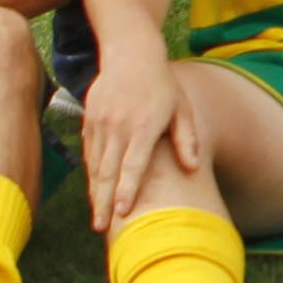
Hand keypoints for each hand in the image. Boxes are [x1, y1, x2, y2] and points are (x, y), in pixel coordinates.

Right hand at [77, 56, 198, 223]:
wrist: (130, 54)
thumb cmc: (162, 84)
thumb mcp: (181, 108)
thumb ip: (186, 138)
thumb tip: (193, 167)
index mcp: (144, 126)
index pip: (133, 165)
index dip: (127, 190)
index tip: (122, 212)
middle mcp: (119, 127)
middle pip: (108, 171)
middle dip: (104, 202)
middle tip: (102, 228)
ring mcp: (101, 124)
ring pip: (95, 165)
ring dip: (95, 192)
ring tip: (97, 217)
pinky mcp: (90, 120)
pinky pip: (89, 152)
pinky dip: (90, 173)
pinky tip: (93, 190)